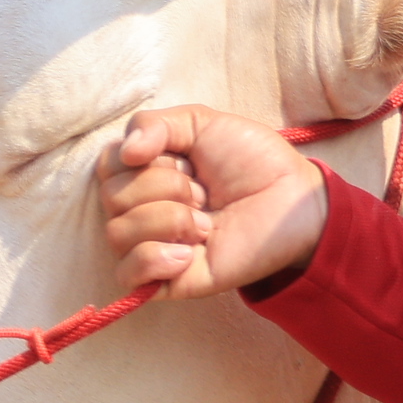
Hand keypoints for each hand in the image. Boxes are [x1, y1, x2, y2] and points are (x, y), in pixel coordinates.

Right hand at [103, 105, 329, 298]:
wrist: (294, 201)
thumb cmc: (253, 161)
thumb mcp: (202, 122)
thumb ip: (153, 123)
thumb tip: (125, 153)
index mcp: (144, 173)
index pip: (108, 165)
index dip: (146, 158)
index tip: (187, 161)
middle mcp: (141, 209)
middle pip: (113, 197)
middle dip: (165, 187)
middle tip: (204, 193)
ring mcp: (152, 246)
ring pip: (118, 233)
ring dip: (169, 220)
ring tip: (207, 224)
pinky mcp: (166, 280)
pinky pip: (127, 275)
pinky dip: (153, 259)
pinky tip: (188, 253)